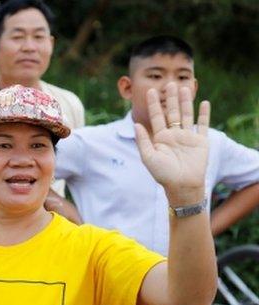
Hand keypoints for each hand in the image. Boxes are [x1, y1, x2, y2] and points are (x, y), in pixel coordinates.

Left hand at [134, 82, 209, 205]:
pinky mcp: (201, 141)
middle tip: (170, 83)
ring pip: (187, 115)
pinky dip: (204, 114)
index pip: (156, 117)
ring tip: (184, 88)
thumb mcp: (149, 157)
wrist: (182, 186)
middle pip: (172, 112)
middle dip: (171, 98)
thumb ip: (142, 141)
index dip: (154, 104)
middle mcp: (174, 135)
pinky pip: (203, 125)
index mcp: (160, 138)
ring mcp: (188, 137)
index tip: (151, 91)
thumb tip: (135, 124)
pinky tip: (204, 103)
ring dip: (186, 102)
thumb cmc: (163, 174)